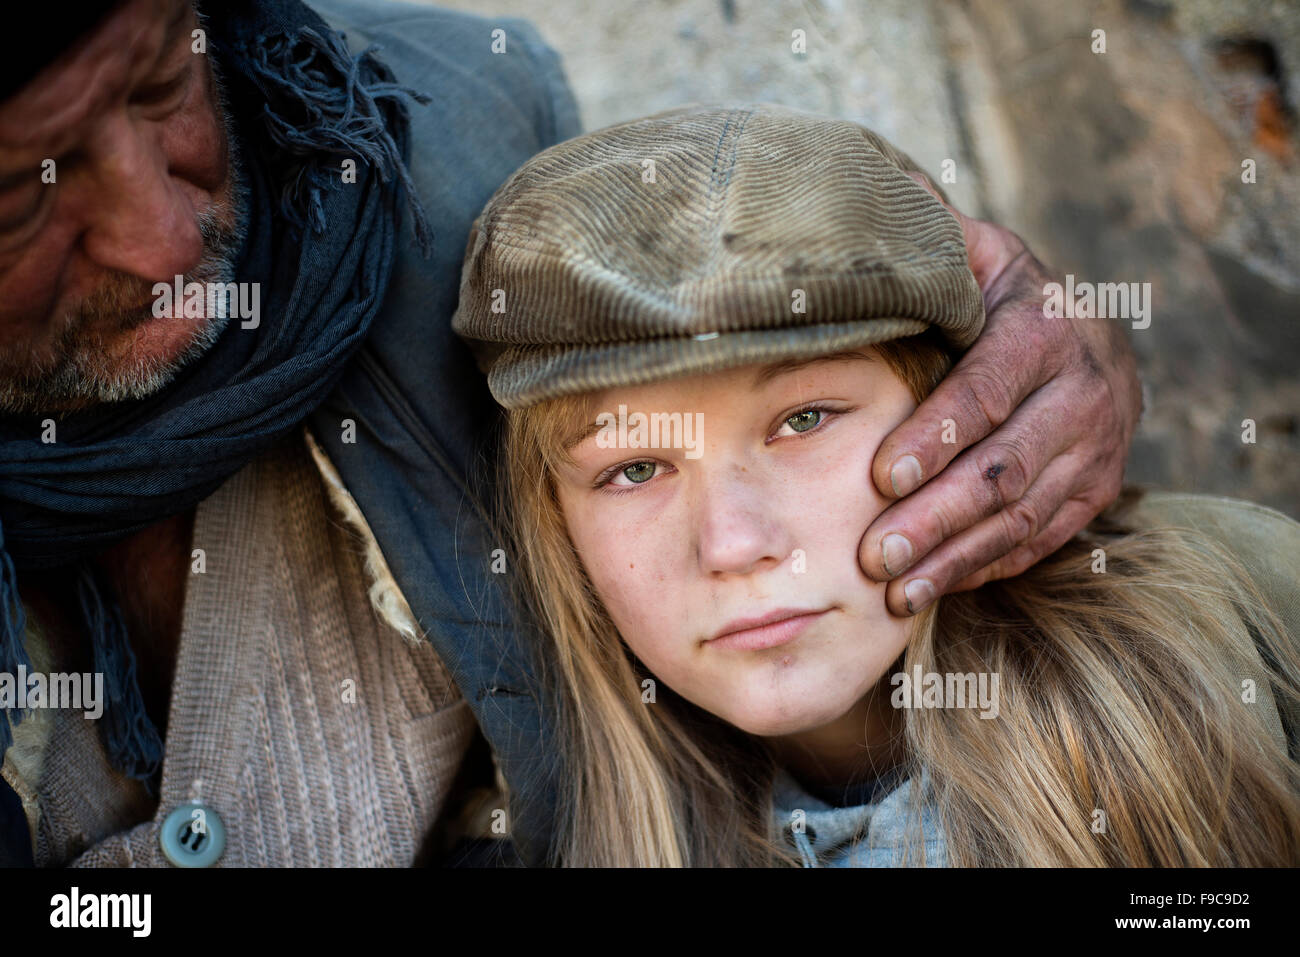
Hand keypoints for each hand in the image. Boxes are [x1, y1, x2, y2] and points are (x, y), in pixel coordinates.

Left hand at [859, 172, 1142, 616]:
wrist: (1097, 335)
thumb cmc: (1006, 296)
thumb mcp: (980, 256)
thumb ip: (932, 239)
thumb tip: (875, 195)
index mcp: (1043, 331)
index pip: (986, 392)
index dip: (936, 437)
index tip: (883, 477)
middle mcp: (1082, 393)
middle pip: (1004, 469)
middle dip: (936, 516)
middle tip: (874, 554)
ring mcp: (1096, 450)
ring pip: (1023, 517)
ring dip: (956, 557)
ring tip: (895, 590)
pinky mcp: (1096, 491)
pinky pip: (1041, 540)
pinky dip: (987, 567)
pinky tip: (934, 588)